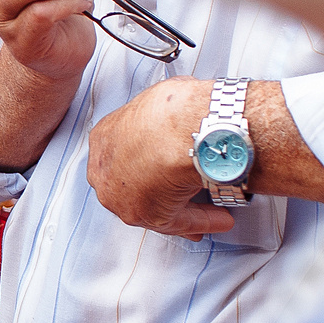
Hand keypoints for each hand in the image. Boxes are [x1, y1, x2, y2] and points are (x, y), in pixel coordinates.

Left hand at [85, 78, 235, 238]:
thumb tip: (184, 114)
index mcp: (104, 138)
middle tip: (185, 192)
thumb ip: (165, 117)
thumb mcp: (163, 100)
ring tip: (213, 209)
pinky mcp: (144, 216)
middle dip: (159, 191)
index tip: (166, 167)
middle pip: (133, 186)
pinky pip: (177, 222)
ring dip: (184, 208)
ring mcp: (120, 196)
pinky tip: (219, 218)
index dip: (148, 163)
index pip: (122, 156)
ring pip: (155, 207)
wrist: (180, 128)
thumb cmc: (173, 109)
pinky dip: (201, 220)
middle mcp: (105, 170)